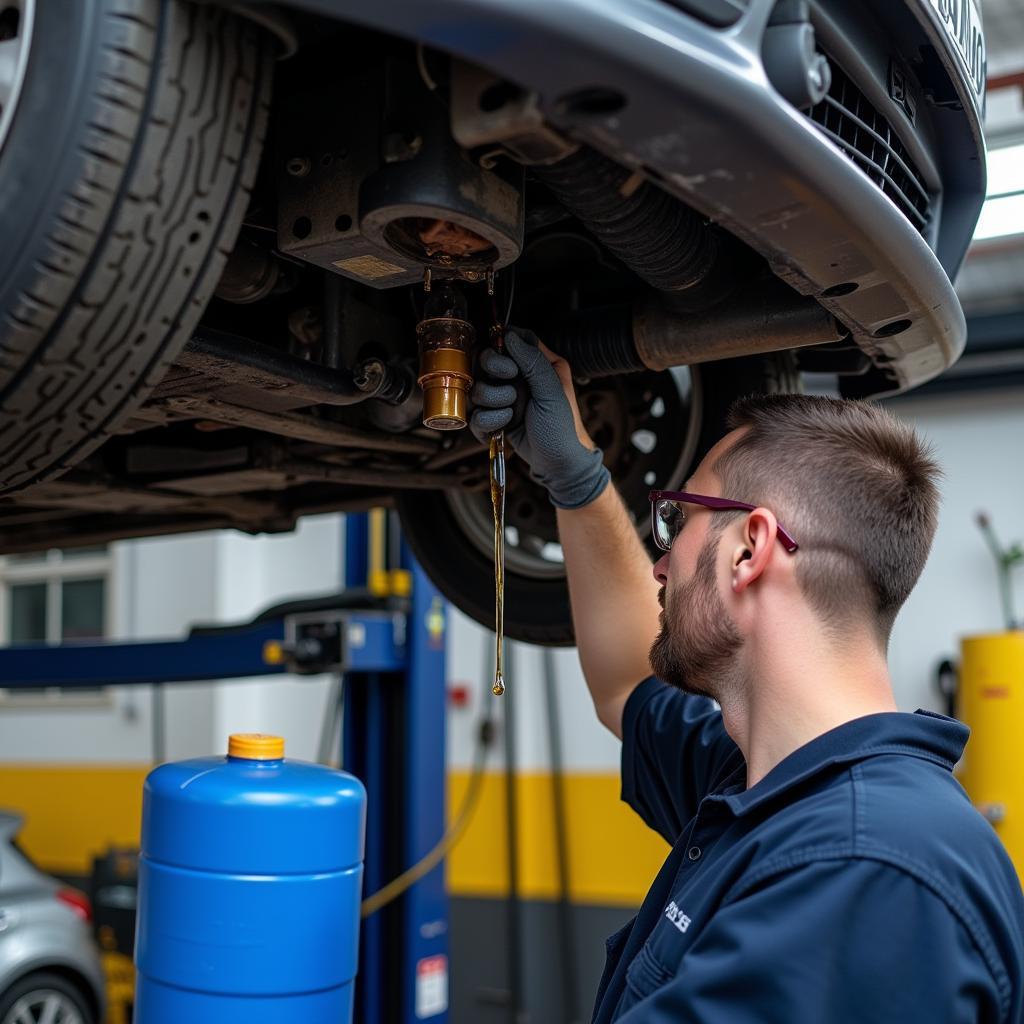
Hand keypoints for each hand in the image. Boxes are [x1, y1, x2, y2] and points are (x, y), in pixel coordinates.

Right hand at [470, 327, 609, 509]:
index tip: (510, 364)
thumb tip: (509, 336)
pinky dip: (488, 421)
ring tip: (513, 413)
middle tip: (513, 390)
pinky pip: (475, 414)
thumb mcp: (553, 392)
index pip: (511, 339)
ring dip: (492, 401)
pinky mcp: (493, 419)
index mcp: (537, 365)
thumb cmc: (563, 428)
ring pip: (477, 388)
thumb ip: (533, 362)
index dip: (502, 346)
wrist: (558, 464)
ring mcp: (502, 399)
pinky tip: (505, 426)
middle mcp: (517, 379)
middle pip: (485, 360)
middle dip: (494, 375)